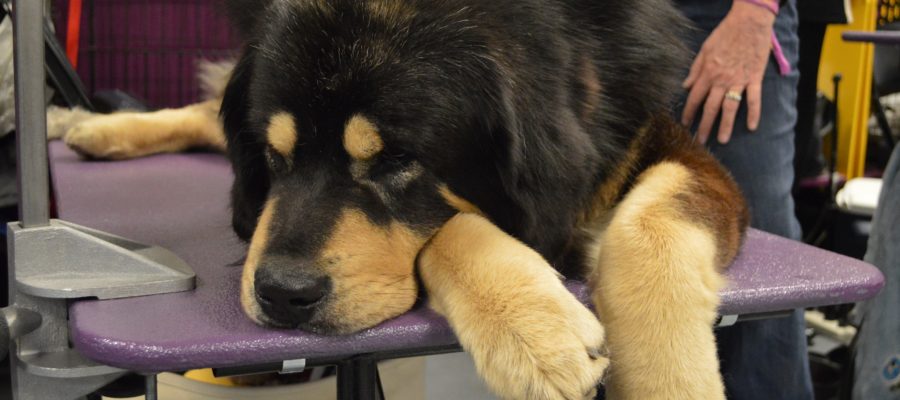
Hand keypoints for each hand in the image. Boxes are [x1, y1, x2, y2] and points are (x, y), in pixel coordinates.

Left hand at [681, 2, 775, 143]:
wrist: (749, 22)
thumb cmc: (726, 33)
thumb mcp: (704, 48)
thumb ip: (695, 69)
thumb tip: (686, 85)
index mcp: (708, 72)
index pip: (695, 97)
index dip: (689, 112)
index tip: (685, 124)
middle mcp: (721, 79)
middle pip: (710, 107)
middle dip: (704, 125)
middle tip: (700, 141)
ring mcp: (739, 80)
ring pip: (730, 107)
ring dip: (725, 125)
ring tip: (722, 139)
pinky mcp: (754, 78)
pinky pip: (754, 99)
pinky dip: (753, 113)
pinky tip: (751, 127)